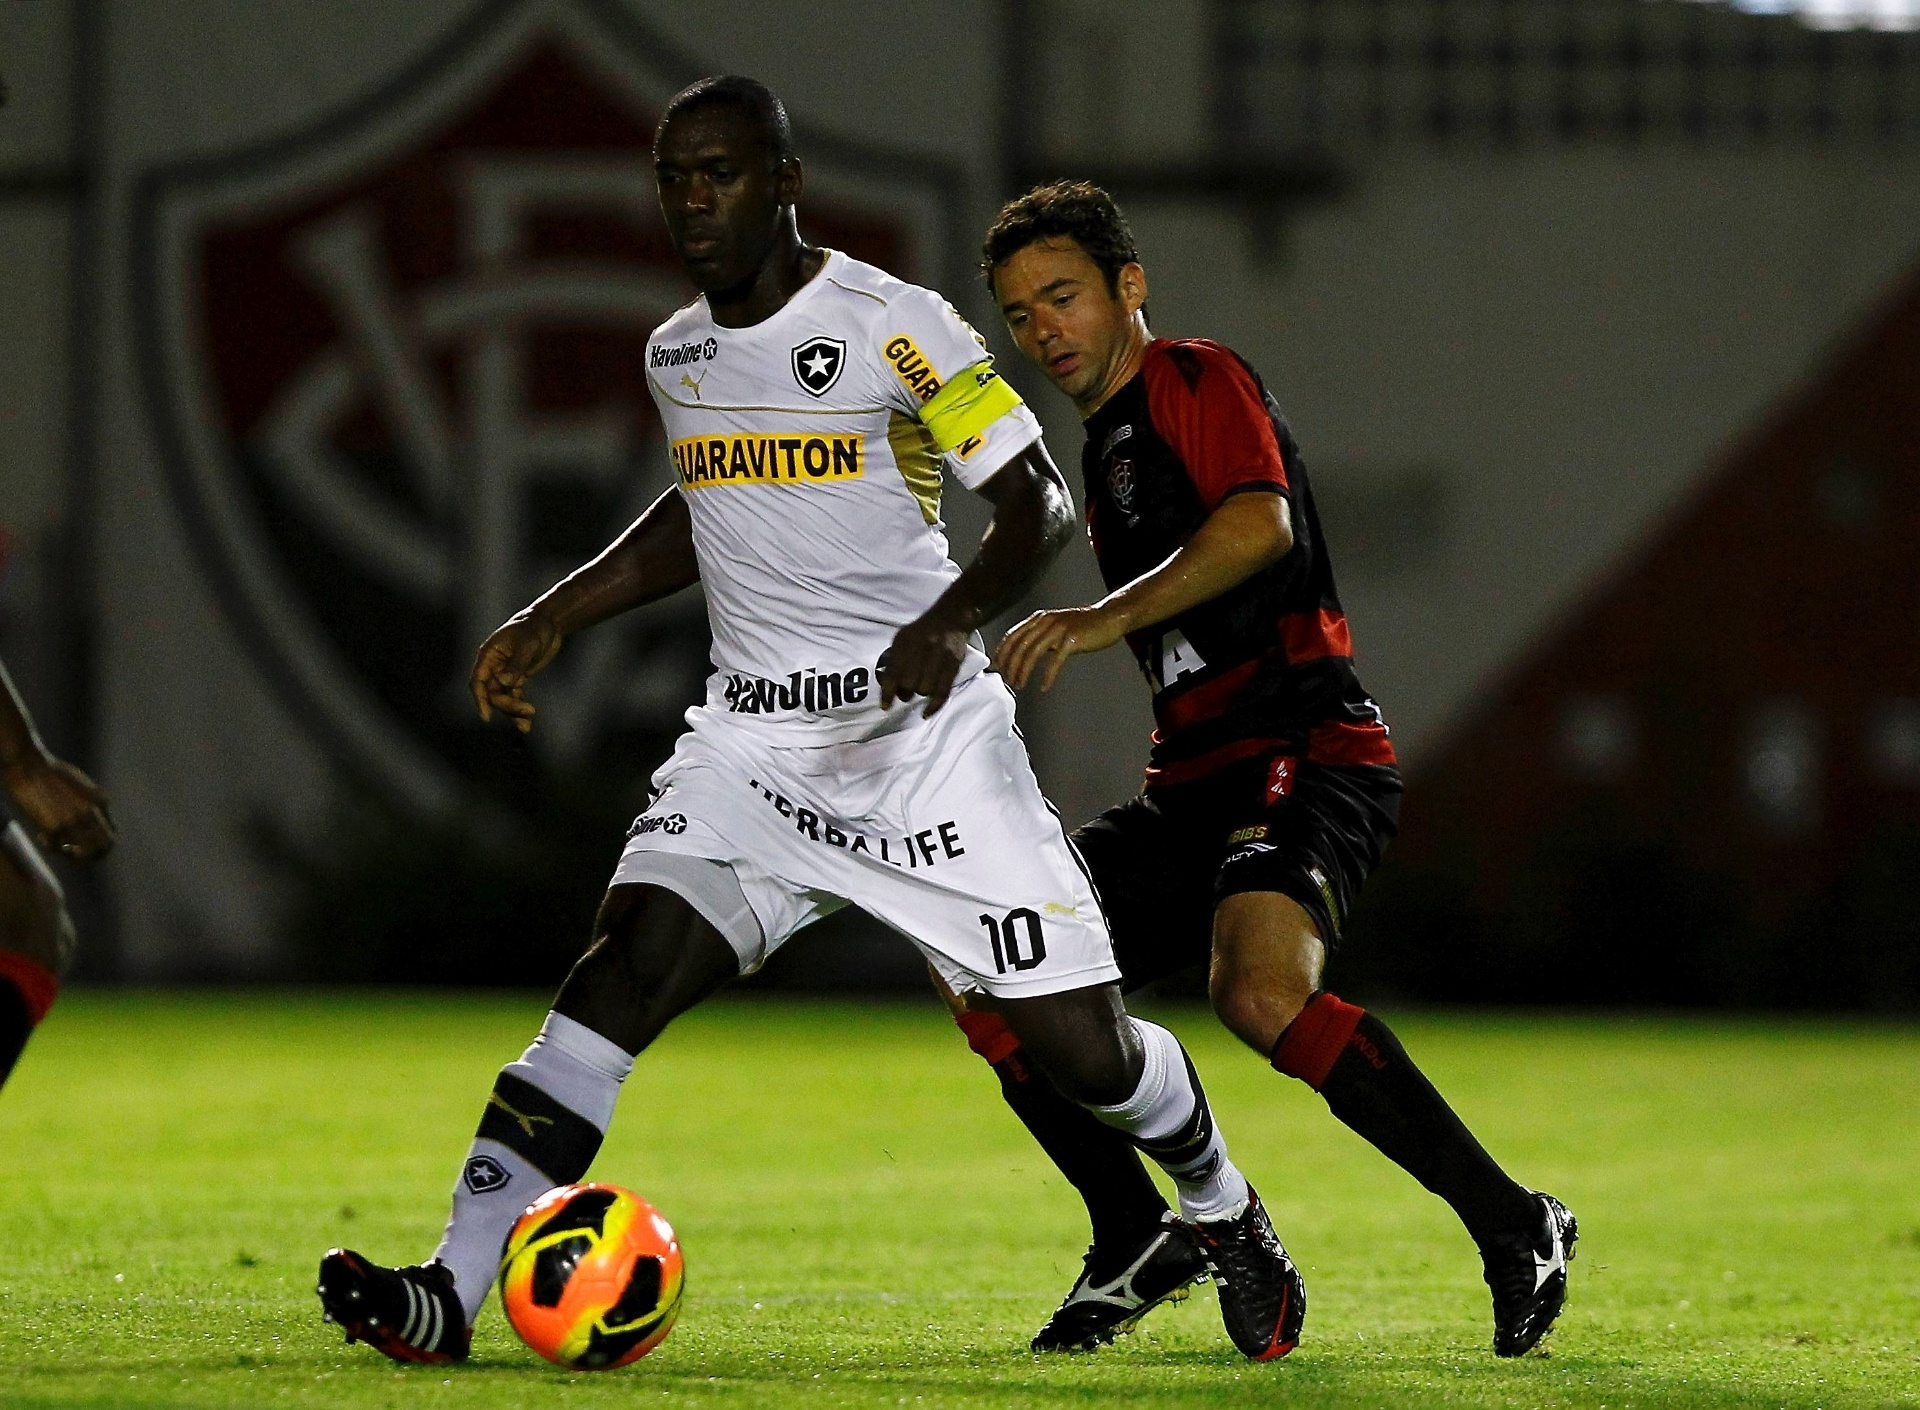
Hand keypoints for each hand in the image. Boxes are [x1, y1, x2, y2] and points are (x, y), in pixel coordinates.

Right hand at [3, 753, 113, 860]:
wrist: (31, 766)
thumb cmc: (53, 772)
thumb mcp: (84, 785)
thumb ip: (93, 802)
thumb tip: (97, 819)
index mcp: (100, 802)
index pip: (111, 833)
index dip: (100, 842)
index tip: (86, 841)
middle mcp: (91, 814)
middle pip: (104, 848)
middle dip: (93, 855)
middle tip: (76, 852)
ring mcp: (73, 822)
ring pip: (83, 854)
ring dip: (71, 855)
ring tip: (60, 848)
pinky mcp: (53, 827)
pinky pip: (56, 849)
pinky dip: (49, 847)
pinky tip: (41, 837)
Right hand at [470, 610, 564, 732]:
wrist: (548, 623)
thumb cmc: (534, 628)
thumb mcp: (527, 645)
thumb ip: (516, 664)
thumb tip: (504, 683)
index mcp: (489, 655)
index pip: (478, 681)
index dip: (480, 699)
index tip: (486, 716)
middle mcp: (494, 666)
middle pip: (493, 693)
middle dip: (507, 705)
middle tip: (527, 711)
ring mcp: (505, 672)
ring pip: (503, 698)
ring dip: (513, 711)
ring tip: (526, 724)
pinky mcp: (518, 677)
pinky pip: (515, 696)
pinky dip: (520, 708)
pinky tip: (526, 724)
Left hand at [878, 606, 972, 716]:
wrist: (951, 618)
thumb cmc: (922, 632)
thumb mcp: (902, 639)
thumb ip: (893, 661)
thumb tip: (887, 687)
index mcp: (905, 642)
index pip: (893, 672)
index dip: (887, 692)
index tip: (885, 706)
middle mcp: (922, 649)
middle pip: (909, 683)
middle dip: (904, 692)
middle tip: (905, 692)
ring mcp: (940, 657)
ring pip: (925, 689)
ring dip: (920, 693)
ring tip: (920, 687)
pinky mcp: (953, 665)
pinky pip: (943, 691)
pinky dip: (933, 706)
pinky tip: (926, 713)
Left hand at [991, 604, 1127, 691]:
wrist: (1109, 617)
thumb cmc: (1084, 625)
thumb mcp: (1056, 627)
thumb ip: (1040, 637)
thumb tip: (1024, 656)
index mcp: (1039, 618)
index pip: (1013, 635)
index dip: (1001, 651)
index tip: (996, 666)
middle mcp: (1046, 621)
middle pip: (1019, 645)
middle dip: (1010, 665)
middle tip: (1008, 680)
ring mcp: (1058, 629)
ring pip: (1032, 653)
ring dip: (1023, 671)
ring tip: (1019, 685)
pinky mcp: (1071, 639)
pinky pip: (1055, 661)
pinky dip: (1047, 675)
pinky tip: (1044, 686)